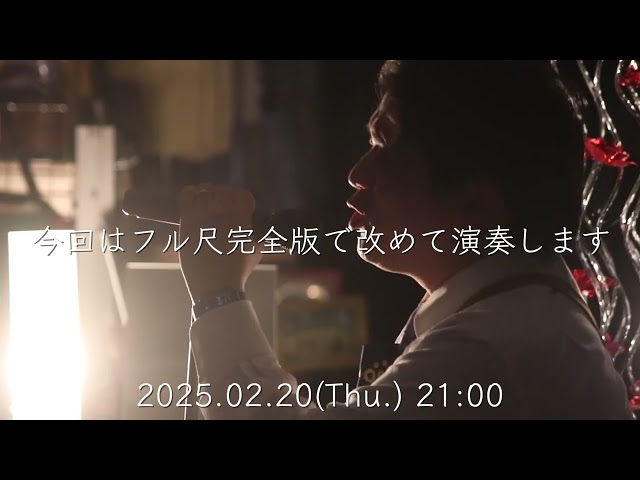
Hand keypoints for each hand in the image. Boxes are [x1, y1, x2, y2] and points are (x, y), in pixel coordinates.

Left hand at [178, 184, 261, 302]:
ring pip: (205, 190)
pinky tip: (194, 201)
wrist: (216, 286)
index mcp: (242, 218)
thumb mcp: (255, 251)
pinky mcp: (187, 220)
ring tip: (208, 203)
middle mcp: (223, 212)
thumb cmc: (237, 271)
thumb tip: (258, 228)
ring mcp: (204, 215)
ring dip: (208, 194)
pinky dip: (191, 194)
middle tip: (222, 207)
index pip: (243, 194)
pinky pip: (187, 196)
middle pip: (224, 189)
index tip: (239, 207)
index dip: (242, 199)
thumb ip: (257, 235)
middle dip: (225, 196)